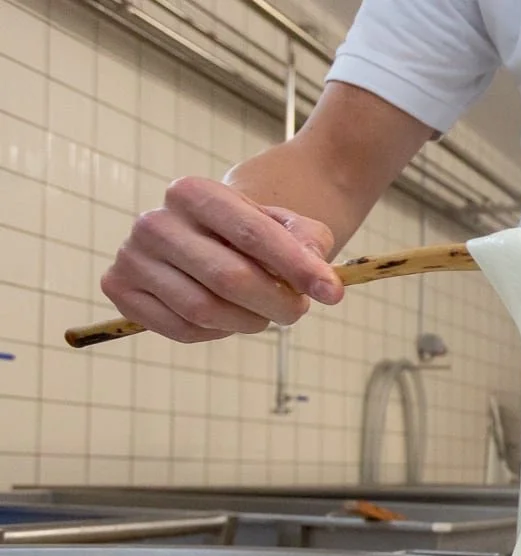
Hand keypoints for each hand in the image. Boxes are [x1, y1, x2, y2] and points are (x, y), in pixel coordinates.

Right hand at [101, 176, 341, 342]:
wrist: (202, 235)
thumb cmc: (249, 232)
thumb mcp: (287, 225)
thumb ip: (309, 243)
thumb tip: (322, 281)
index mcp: (194, 192)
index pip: (252, 233)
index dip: (297, 267)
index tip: (333, 293)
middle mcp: (155, 221)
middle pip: (229, 278)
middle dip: (276, 303)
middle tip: (297, 311)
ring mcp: (132, 255)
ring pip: (205, 310)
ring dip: (249, 321)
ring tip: (264, 313)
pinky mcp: (121, 289)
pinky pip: (180, 329)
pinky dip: (216, 332)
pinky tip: (230, 318)